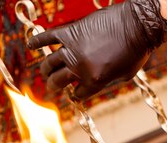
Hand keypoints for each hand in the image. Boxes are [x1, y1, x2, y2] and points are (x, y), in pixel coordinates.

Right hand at [28, 0, 166, 98]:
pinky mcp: (71, 31)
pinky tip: (29, 46)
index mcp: (94, 82)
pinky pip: (49, 37)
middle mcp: (80, 67)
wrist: (137, 24)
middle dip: (53, 85)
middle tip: (50, 86)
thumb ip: (105, 82)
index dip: (75, 94)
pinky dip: (37, 41)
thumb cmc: (135, 52)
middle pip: (59, 80)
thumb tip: (91, 84)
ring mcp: (73, 49)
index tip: (73, 92)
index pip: (77, 94)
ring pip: (50, 62)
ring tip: (44, 72)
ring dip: (45, 70)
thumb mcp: (123, 76)